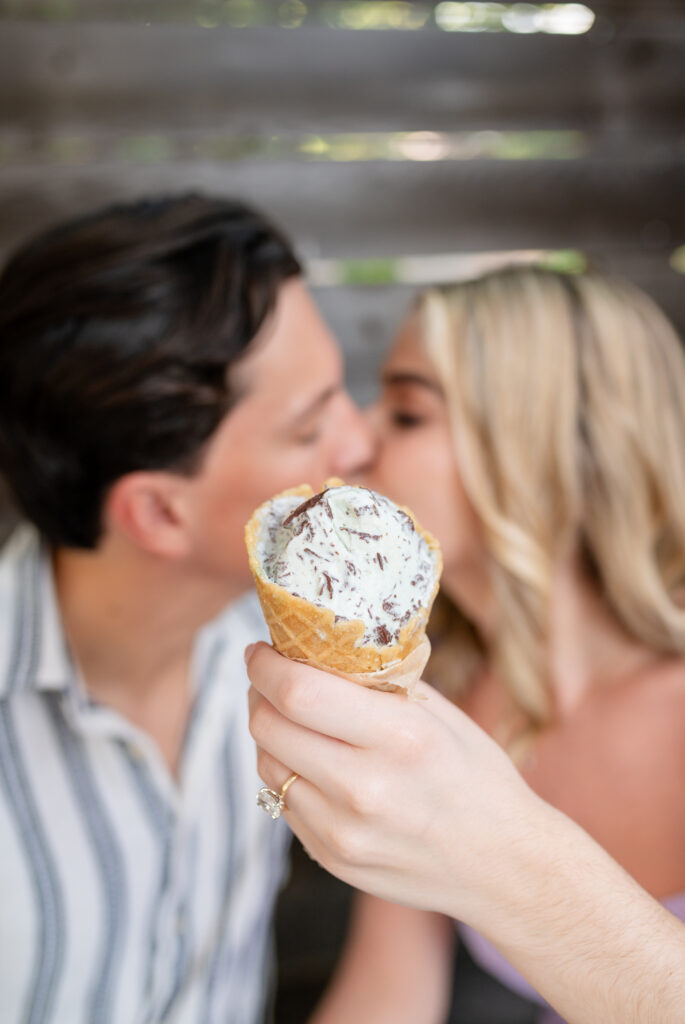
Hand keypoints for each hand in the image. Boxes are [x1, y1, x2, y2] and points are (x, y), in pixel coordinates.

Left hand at [246, 643, 538, 928]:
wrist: (504, 867)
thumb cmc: (478, 778)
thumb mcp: (441, 716)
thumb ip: (381, 683)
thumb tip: (323, 646)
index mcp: (400, 738)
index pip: (299, 692)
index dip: (266, 665)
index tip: (260, 650)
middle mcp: (365, 788)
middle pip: (269, 726)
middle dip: (258, 693)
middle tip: (268, 677)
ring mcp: (344, 831)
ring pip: (267, 765)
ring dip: (268, 733)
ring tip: (291, 718)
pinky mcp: (332, 858)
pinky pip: (283, 803)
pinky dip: (287, 773)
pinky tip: (312, 762)